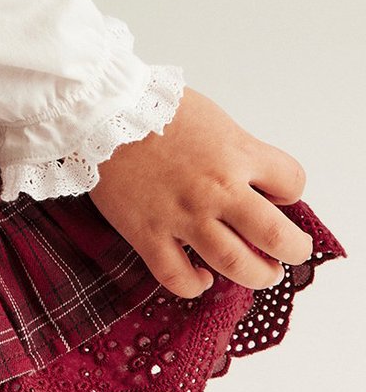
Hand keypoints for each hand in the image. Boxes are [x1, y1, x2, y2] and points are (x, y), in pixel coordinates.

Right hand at [86, 85, 314, 298]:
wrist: (98, 109)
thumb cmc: (153, 106)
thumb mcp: (212, 118)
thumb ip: (238, 150)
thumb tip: (257, 182)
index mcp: (235, 154)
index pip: (292, 182)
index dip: (290, 191)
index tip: (277, 194)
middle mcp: (216, 189)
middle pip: (277, 238)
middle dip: (293, 250)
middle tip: (288, 250)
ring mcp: (182, 216)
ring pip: (237, 266)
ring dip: (258, 275)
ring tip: (259, 271)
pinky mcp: (147, 233)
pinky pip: (179, 278)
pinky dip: (196, 285)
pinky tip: (201, 276)